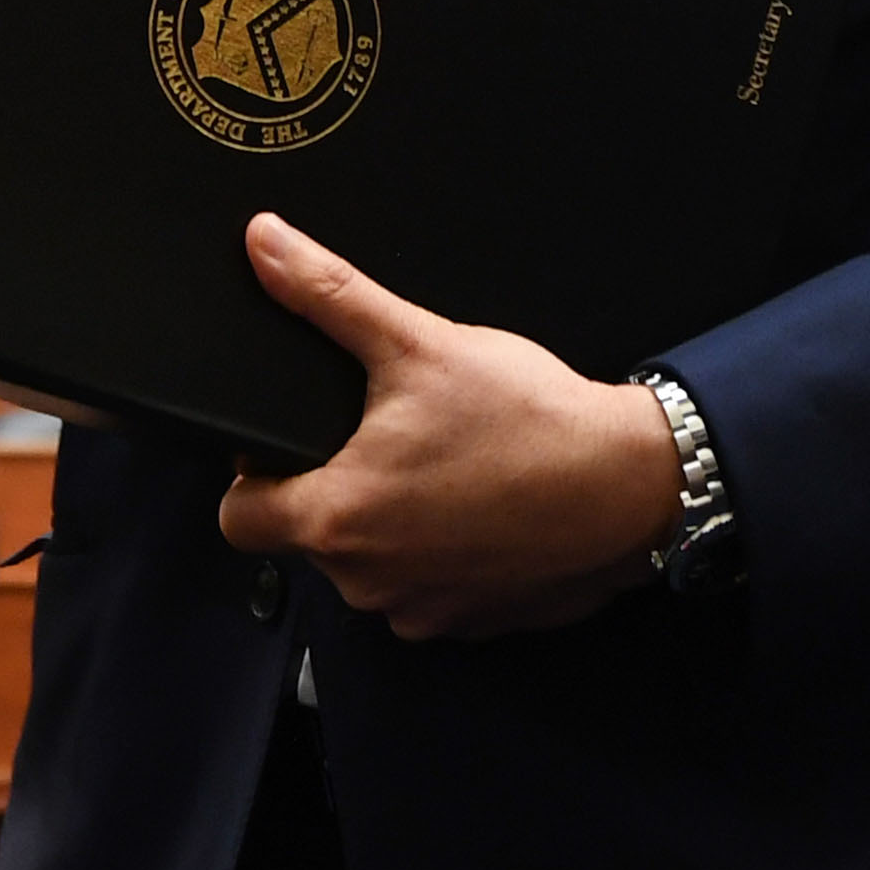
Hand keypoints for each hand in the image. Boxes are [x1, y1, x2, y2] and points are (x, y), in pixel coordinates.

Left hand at [214, 214, 679, 640]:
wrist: (632, 484)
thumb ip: (330, 296)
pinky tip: (483, 508)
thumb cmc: (529, 421)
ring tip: (446, 467)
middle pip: (311, 539)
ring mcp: (421, 611)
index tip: (297, 445)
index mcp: (336, 518)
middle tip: (393, 438)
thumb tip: (265, 245)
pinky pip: (431, 591)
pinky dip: (446, 557)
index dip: (255, 477)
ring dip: (393, 528)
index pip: (237, 519)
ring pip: (374, 567)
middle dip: (339, 490)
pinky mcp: (472, 624)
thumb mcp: (421, 342)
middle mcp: (367, 582)